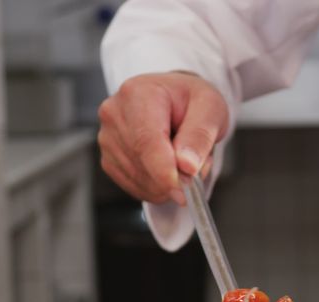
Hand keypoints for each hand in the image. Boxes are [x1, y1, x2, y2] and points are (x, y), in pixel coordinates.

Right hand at [97, 72, 228, 204]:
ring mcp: (107, 138)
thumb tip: (187, 165)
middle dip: (173, 178)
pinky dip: (157, 188)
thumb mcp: (211, 108)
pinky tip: (168, 168)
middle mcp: (115, 114)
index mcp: (138, 93)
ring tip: (183, 159)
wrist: (175, 99)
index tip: (183, 191)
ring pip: (139, 179)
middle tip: (198, 165)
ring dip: (168, 183)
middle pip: (141, 163)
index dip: (164, 171)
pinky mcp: (109, 160)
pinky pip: (134, 186)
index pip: (145, 141)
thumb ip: (200, 135)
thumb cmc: (191, 101)